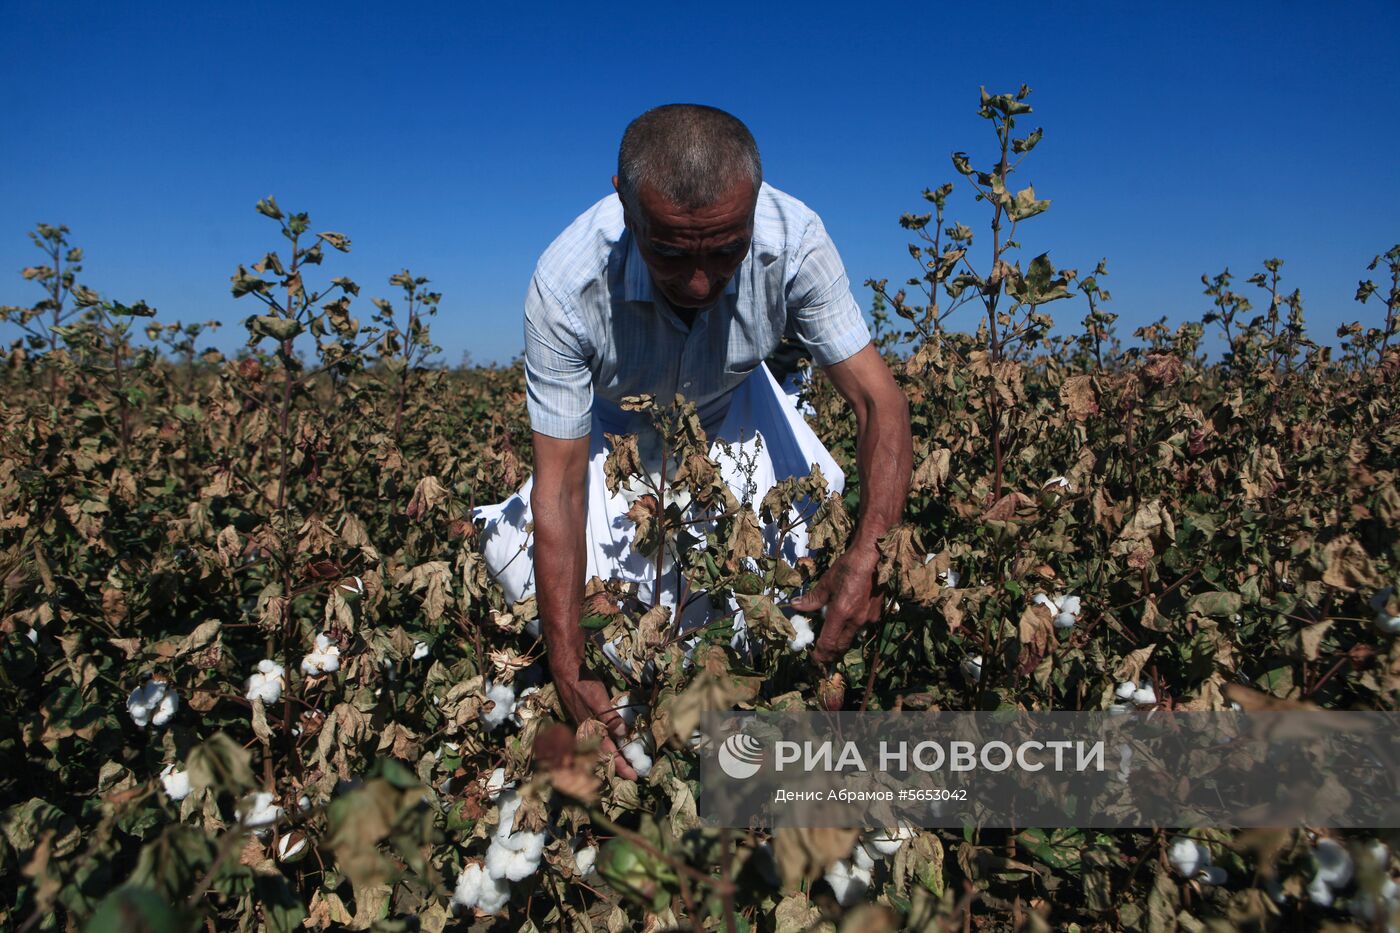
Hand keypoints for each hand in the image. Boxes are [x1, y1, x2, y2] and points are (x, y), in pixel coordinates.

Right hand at [551, 662, 637, 780]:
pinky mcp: (586, 721)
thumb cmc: (583, 686)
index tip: (635, 776)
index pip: (609, 754)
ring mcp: (586, 728)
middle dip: (619, 766)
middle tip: (634, 774)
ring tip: (626, 764)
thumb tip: (624, 734)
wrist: (566, 672)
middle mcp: (588, 734)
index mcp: (591, 731)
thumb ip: (610, 718)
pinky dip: (608, 746)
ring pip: (601, 749)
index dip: (622, 766)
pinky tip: (614, 745)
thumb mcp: (598, 700)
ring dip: (614, 757)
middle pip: (605, 756)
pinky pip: (598, 740)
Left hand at [789, 545, 882, 664]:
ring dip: (841, 643)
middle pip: (841, 646)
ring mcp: (867, 618)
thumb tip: (795, 606)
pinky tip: (847, 623)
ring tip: (832, 640)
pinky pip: (861, 628)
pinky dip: (852, 630)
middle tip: (821, 654)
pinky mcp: (875, 614)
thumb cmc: (847, 568)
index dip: (820, 653)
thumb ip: (812, 599)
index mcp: (840, 613)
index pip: (829, 643)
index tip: (813, 658)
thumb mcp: (826, 583)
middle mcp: (855, 620)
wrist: (872, 558)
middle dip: (830, 653)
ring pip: (852, 638)